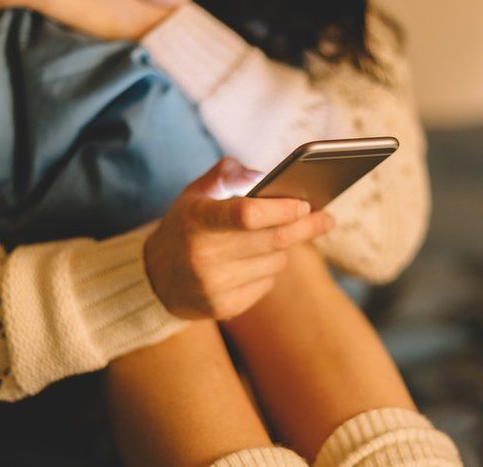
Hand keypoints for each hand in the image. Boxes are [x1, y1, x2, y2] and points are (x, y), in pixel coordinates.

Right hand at [143, 158, 335, 320]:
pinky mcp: (222, 308)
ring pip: (275, 263)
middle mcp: (203, 255)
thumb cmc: (186, 227)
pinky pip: (266, 284)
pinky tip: (252, 264)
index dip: (281, 209)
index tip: (305, 204)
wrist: (154, 279)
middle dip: (305, 227)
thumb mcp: (195, 194)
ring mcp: (212, 285)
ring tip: (271, 239)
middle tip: (327, 218)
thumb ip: (227, 174)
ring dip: (282, 249)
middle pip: (273, 240)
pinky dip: (267, 271)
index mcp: (196, 219)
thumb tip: (263, 175)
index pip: (247, 214)